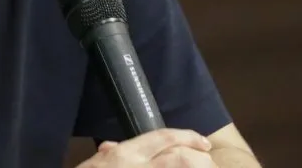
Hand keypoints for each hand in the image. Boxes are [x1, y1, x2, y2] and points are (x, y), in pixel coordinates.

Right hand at [76, 129, 216, 166]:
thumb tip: (110, 148)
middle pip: (182, 157)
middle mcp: (139, 167)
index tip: (204, 144)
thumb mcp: (91, 167)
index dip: (188, 137)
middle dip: (202, 159)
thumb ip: (105, 156)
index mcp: (125, 155)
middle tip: (210, 163)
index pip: (164, 137)